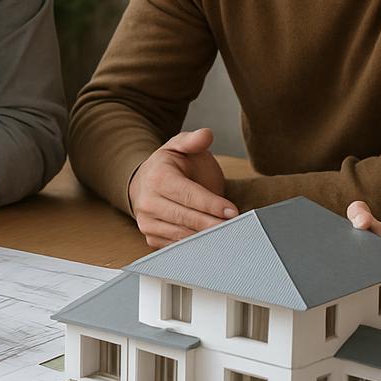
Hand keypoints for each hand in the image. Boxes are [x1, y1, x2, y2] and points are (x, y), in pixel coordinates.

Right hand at [128, 128, 237, 247]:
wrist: (145, 182)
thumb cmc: (169, 165)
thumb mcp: (180, 146)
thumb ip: (194, 140)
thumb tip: (206, 134)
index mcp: (157, 177)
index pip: (188, 195)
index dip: (212, 204)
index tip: (233, 211)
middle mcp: (147, 202)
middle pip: (186, 218)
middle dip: (213, 224)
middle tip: (236, 226)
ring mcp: (147, 223)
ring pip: (182, 236)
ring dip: (207, 238)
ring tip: (229, 234)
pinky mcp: (151, 238)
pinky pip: (177, 246)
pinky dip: (196, 246)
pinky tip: (213, 242)